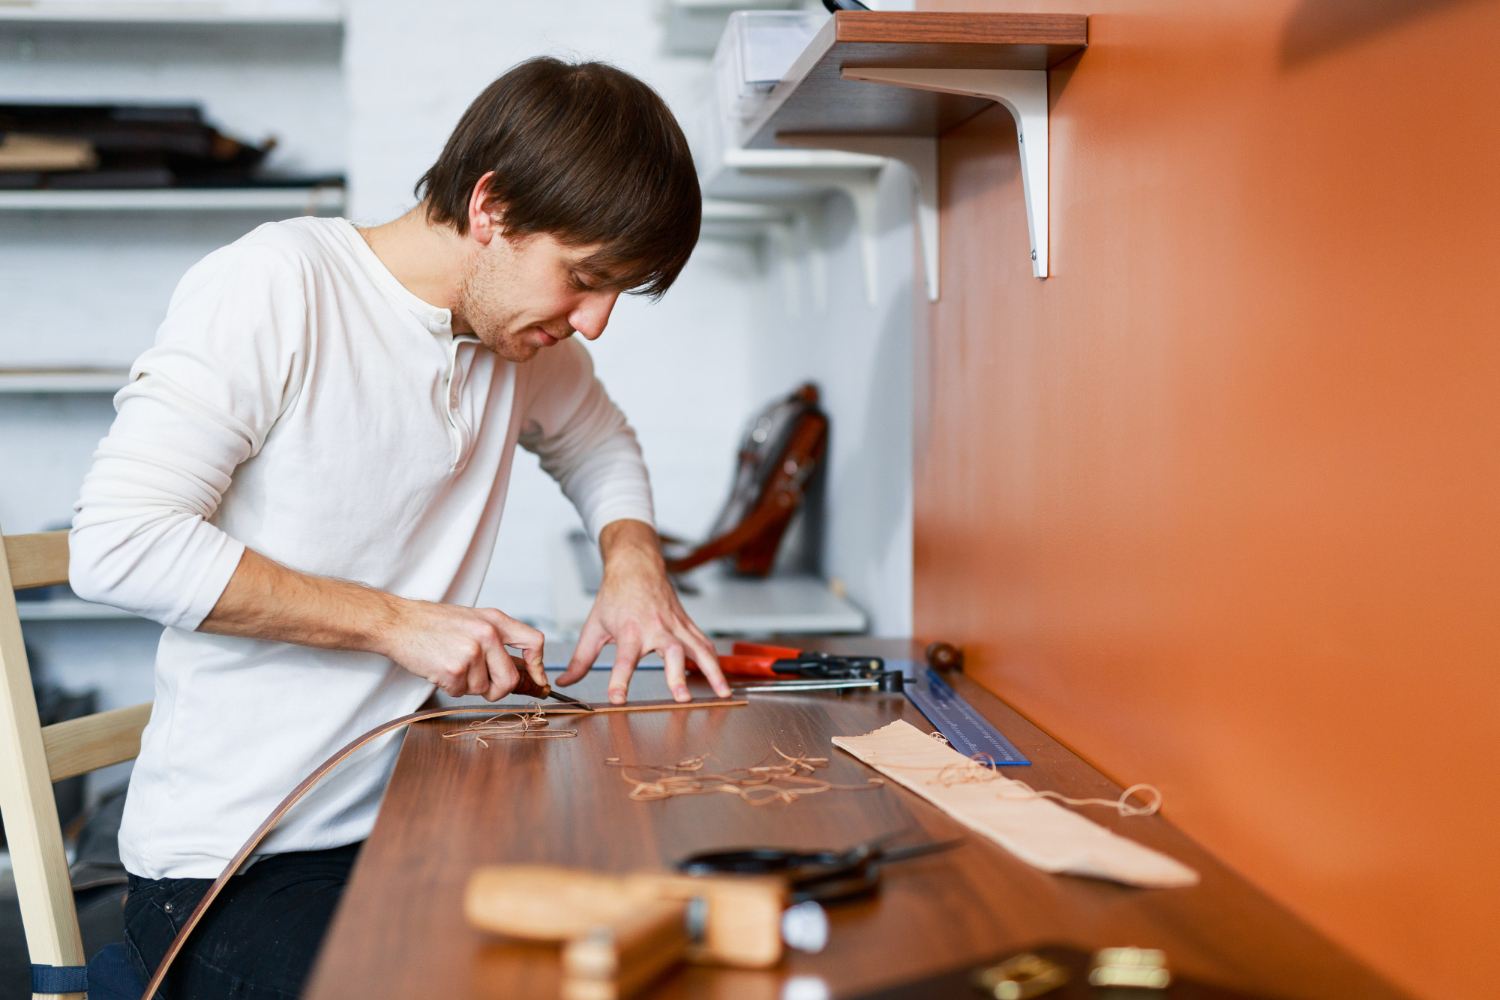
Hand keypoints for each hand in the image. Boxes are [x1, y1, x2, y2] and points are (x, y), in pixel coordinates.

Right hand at [378, 599, 546, 700]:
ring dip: (468, 686)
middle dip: (498, 689)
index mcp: (495, 620)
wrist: (398, 623)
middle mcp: (487, 634)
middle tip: (483, 685)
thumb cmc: (434, 623)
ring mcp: (471, 652)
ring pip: (484, 689)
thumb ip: (497, 640)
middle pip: (511, 679)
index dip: (538, 666)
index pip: (534, 642)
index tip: (537, 680)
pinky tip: (440, 670)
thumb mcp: (473, 619)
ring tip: (452, 665)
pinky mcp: (454, 669)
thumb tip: (522, 670)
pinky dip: (451, 688)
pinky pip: (462, 692)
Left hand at [557, 519, 729, 703]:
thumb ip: (581, 659)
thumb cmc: (615, 596)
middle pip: (671, 652)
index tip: (618, 698)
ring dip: (712, 672)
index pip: (624, 659)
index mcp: (630, 630)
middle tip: (681, 697)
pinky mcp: (688, 625)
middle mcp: (656, 628)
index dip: (620, 679)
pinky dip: (716, 661)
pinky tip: (721, 679)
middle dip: (677, 675)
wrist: (637, 566)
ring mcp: (676, 626)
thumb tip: (564, 683)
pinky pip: (705, 644)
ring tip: (722, 693)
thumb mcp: (593, 626)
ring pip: (698, 649)